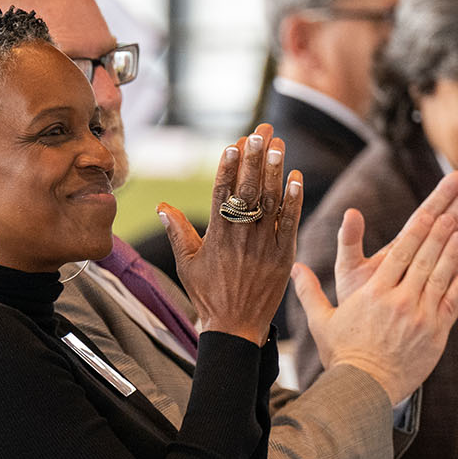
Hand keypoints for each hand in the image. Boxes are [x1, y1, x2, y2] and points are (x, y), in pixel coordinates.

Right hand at [158, 125, 303, 342]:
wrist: (236, 327)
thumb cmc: (208, 294)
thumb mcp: (187, 264)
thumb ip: (177, 231)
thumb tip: (161, 205)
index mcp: (217, 235)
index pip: (223, 192)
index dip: (229, 166)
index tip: (234, 143)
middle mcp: (241, 236)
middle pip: (249, 189)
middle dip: (255, 158)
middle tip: (261, 131)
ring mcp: (264, 245)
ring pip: (271, 201)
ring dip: (275, 171)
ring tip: (278, 144)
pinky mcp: (283, 255)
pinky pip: (290, 222)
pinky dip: (294, 200)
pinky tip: (296, 177)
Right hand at [290, 170, 457, 403]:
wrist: (364, 390)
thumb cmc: (343, 355)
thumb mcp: (321, 321)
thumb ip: (310, 289)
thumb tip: (294, 265)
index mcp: (375, 289)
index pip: (405, 243)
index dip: (426, 213)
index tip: (442, 190)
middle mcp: (401, 296)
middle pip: (431, 246)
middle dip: (452, 210)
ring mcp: (422, 312)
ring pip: (449, 264)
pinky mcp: (438, 328)